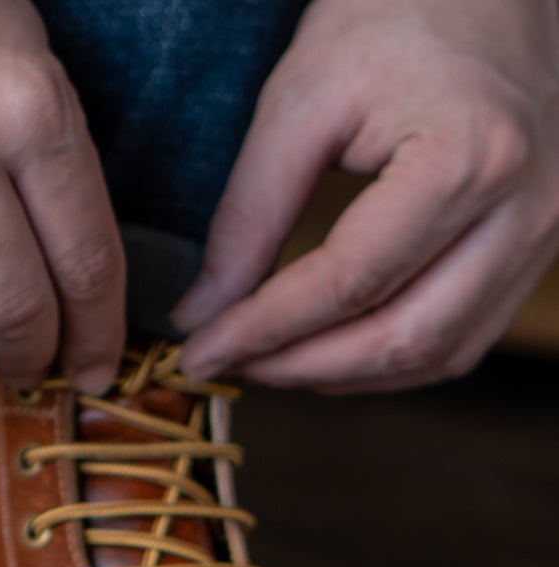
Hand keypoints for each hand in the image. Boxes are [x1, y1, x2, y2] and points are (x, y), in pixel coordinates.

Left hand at [174, 0, 558, 391]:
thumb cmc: (396, 17)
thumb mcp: (301, 100)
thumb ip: (248, 214)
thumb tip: (202, 315)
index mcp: (467, 158)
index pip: (348, 284)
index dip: (262, 332)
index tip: (197, 354)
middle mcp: (526, 206)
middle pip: (400, 338)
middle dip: (300, 367)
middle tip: (228, 365)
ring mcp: (545, 231)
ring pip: (437, 355)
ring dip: (342, 376)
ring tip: (268, 362)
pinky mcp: (539, 247)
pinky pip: (462, 339)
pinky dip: (387, 361)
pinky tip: (327, 350)